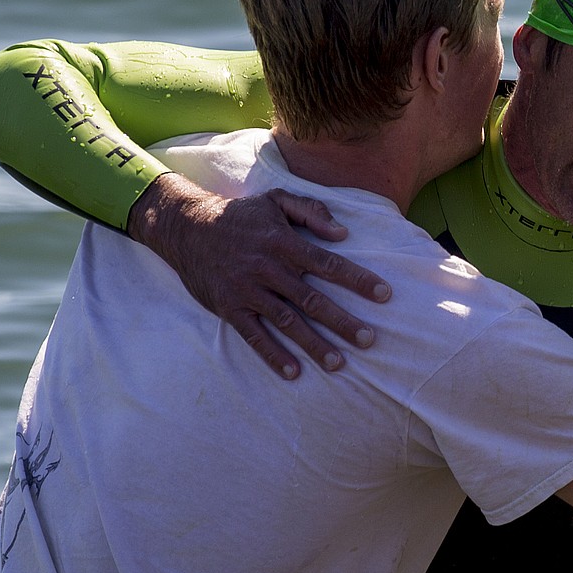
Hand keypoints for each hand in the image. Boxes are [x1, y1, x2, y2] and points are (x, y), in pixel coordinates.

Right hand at [128, 173, 390, 378]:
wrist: (187, 227)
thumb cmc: (240, 215)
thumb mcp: (275, 200)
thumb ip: (311, 212)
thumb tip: (343, 233)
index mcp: (284, 243)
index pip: (329, 264)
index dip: (358, 280)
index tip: (384, 295)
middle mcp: (269, 269)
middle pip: (312, 299)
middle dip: (343, 321)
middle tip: (369, 340)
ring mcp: (248, 290)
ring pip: (287, 321)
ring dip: (313, 344)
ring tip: (339, 363)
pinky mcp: (230, 308)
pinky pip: (254, 335)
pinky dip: (273, 354)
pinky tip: (293, 372)